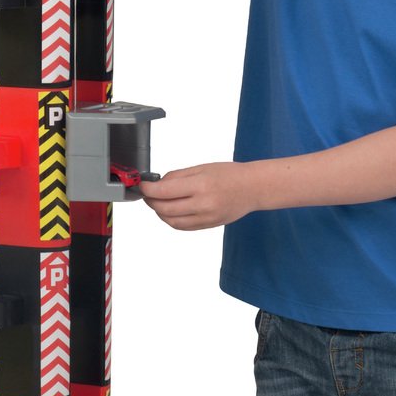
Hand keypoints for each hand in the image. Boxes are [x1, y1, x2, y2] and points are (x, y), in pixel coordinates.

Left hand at [138, 163, 254, 230]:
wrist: (253, 188)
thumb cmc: (230, 175)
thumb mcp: (201, 168)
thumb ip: (177, 176)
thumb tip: (158, 184)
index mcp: (200, 185)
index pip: (164, 191)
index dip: (148, 190)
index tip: (142, 186)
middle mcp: (203, 204)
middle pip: (164, 209)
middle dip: (151, 202)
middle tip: (147, 194)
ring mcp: (206, 218)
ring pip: (172, 221)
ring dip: (160, 213)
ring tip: (157, 203)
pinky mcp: (208, 226)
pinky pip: (183, 227)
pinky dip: (171, 220)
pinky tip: (170, 211)